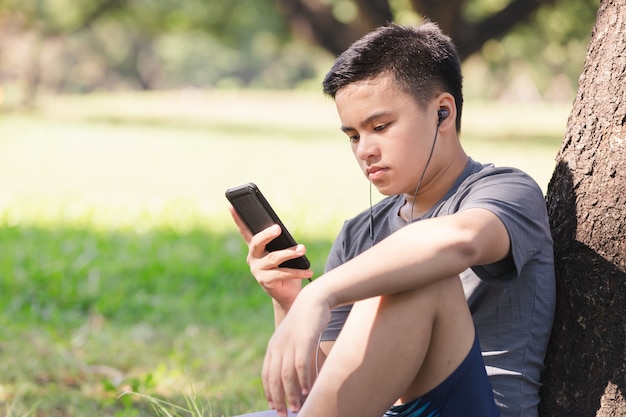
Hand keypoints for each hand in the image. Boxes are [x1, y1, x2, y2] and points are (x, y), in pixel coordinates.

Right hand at [228, 206, 312, 307]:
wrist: (288, 294)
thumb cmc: (286, 268)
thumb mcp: (282, 253)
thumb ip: (280, 243)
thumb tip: (283, 232)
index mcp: (256, 248)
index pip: (245, 231)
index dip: (237, 219)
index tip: (231, 206)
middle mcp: (253, 258)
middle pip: (257, 242)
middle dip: (267, 234)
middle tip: (278, 228)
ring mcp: (257, 270)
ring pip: (273, 258)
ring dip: (289, 253)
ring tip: (302, 249)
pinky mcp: (265, 281)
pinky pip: (283, 273)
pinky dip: (298, 271)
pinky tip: (308, 270)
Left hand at [261, 282, 331, 416]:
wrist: (314, 300)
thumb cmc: (305, 322)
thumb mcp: (292, 339)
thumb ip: (289, 355)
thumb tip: (294, 378)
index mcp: (273, 346)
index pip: (266, 374)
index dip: (269, 392)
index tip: (274, 407)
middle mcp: (279, 346)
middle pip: (274, 378)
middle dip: (278, 399)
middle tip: (284, 415)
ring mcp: (291, 343)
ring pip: (287, 374)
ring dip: (291, 394)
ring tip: (296, 407)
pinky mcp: (304, 339)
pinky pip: (301, 364)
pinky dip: (303, 379)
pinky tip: (308, 390)